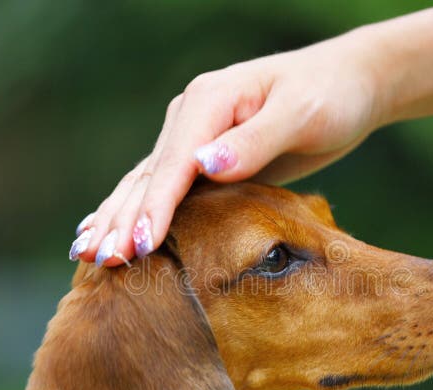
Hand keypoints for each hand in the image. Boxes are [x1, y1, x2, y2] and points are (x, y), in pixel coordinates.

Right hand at [69, 28, 384, 266]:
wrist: (346, 85)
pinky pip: (163, 186)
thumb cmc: (330, 97)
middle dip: (122, 219)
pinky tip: (109, 227)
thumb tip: (205, 165)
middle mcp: (191, 116)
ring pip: (146, 183)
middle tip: (97, 262)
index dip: (154, 208)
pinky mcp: (204, 156)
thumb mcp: (301, 114)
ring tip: (85, 253)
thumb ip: (254, 140)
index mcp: (209, 101)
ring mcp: (193, 135)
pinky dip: (135, 209)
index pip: (173, 164)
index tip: (137, 247)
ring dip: (117, 217)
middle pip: (149, 176)